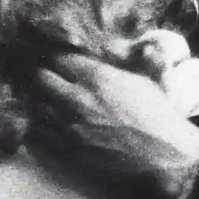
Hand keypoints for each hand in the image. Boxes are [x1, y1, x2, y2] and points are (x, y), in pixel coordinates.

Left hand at [31, 50, 198, 198]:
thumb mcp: (140, 77)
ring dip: (36, 98)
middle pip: (41, 78)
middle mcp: (77, 99)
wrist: (163, 154)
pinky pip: (39, 133)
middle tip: (44, 74)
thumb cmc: (156, 113)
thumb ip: (117, 60)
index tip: (56, 57)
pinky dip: (37, 124)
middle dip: (42, 73)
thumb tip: (107, 44)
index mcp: (96, 77)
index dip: (56, 55)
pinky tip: (43, 121)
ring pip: (35, 105)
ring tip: (41, 97)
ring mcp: (69, 126)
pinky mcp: (68, 149)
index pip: (59, 57)